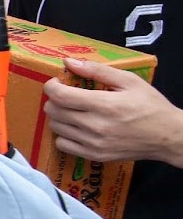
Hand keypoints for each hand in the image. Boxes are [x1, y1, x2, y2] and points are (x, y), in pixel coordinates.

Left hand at [46, 59, 182, 165]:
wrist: (167, 136)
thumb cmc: (150, 106)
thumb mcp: (129, 81)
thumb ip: (97, 70)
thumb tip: (70, 62)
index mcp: (104, 105)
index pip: (60, 96)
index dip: (52, 86)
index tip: (57, 82)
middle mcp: (95, 126)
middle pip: (54, 111)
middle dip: (54, 99)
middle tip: (66, 95)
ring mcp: (93, 143)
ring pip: (56, 127)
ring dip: (59, 116)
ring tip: (73, 110)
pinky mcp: (94, 155)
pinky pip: (62, 145)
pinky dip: (63, 135)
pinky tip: (76, 127)